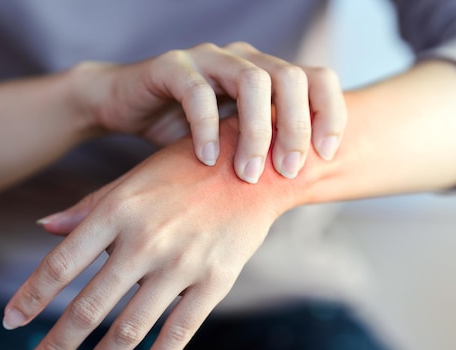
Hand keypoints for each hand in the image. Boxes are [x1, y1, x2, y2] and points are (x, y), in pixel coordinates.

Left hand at [2, 114, 303, 349]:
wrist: (254, 168)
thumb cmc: (187, 168)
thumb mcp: (134, 178)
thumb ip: (90, 205)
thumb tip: (44, 226)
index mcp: (118, 210)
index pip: (62, 263)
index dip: (31, 296)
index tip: (11, 322)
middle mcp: (145, 240)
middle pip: (89, 306)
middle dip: (57, 344)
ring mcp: (181, 264)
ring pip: (131, 326)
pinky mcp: (215, 281)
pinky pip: (180, 331)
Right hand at [75, 42, 345, 182]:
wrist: (125, 107)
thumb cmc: (183, 130)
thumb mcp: (232, 142)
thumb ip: (264, 150)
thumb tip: (305, 184)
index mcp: (266, 73)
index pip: (318, 78)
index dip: (330, 113)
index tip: (325, 155)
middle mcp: (243, 59)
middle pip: (291, 78)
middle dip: (296, 128)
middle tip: (288, 172)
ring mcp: (208, 58)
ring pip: (252, 82)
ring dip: (256, 132)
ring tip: (248, 174)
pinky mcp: (172, 66)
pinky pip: (198, 92)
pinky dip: (207, 128)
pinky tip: (207, 160)